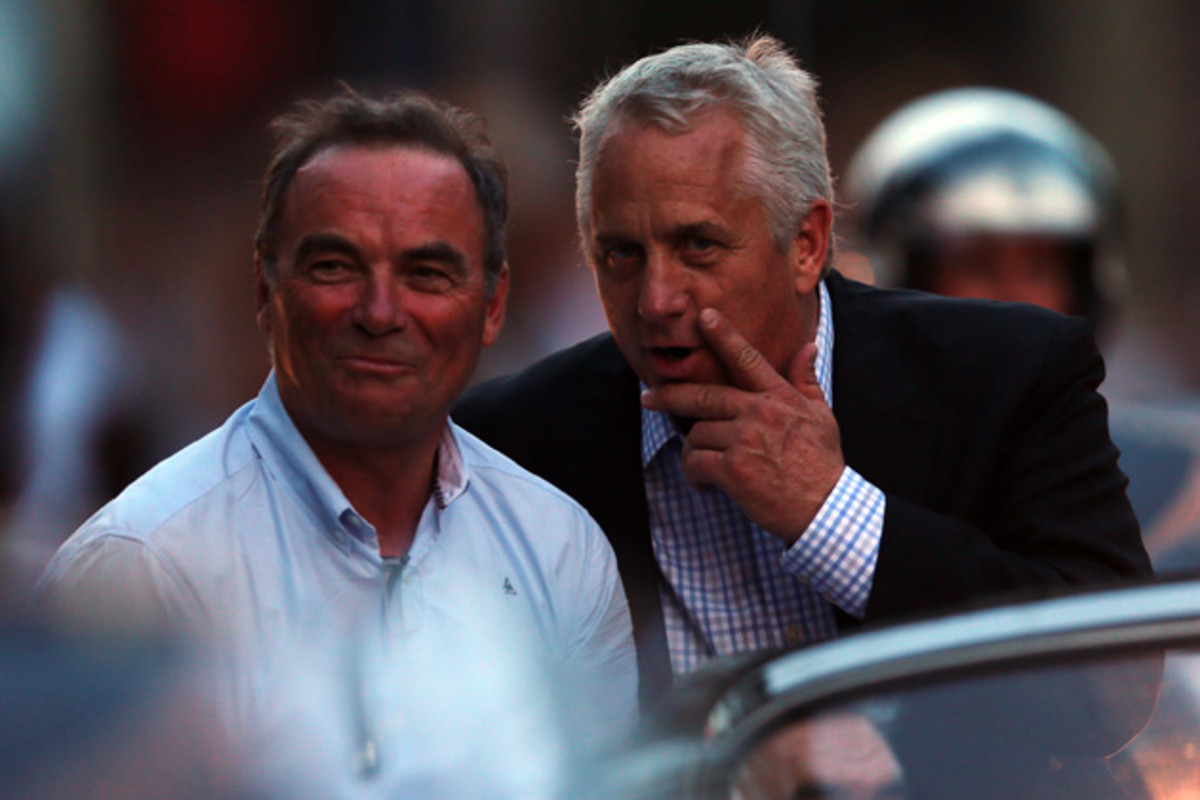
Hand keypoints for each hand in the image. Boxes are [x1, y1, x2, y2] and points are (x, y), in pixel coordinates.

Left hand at [641, 308, 844, 543]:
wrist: (825, 508)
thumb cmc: (822, 464)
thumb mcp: (822, 416)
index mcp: (779, 397)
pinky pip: (695, 462)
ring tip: (704, 468)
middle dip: (669, 395)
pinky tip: (706, 486)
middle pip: (703, 396)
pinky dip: (694, 475)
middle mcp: (759, 412)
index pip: (747, 359)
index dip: (724, 336)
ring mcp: (744, 440)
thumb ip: (806, 380)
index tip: (705, 317)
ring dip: (693, 453)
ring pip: (696, 434)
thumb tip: (807, 345)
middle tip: (649, 397)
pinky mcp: (733, 469)